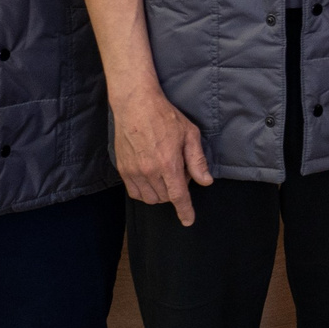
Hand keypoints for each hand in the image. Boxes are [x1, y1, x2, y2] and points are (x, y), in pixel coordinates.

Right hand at [113, 87, 211, 225]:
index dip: (184, 210)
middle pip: (165, 198)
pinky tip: (152, 177)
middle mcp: (149, 172)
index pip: (178, 196)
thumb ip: (197, 161)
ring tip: (166, 171)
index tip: (188, 221)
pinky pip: (135, 192)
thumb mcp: (190, 134)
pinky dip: (146, 191)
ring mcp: (133, 172)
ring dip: (161, 193)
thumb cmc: (166, 117)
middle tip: (180, 170)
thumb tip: (205, 181)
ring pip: (149, 198)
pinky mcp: (123, 170)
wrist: (136, 106)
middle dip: (176, 191)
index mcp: (168, 163)